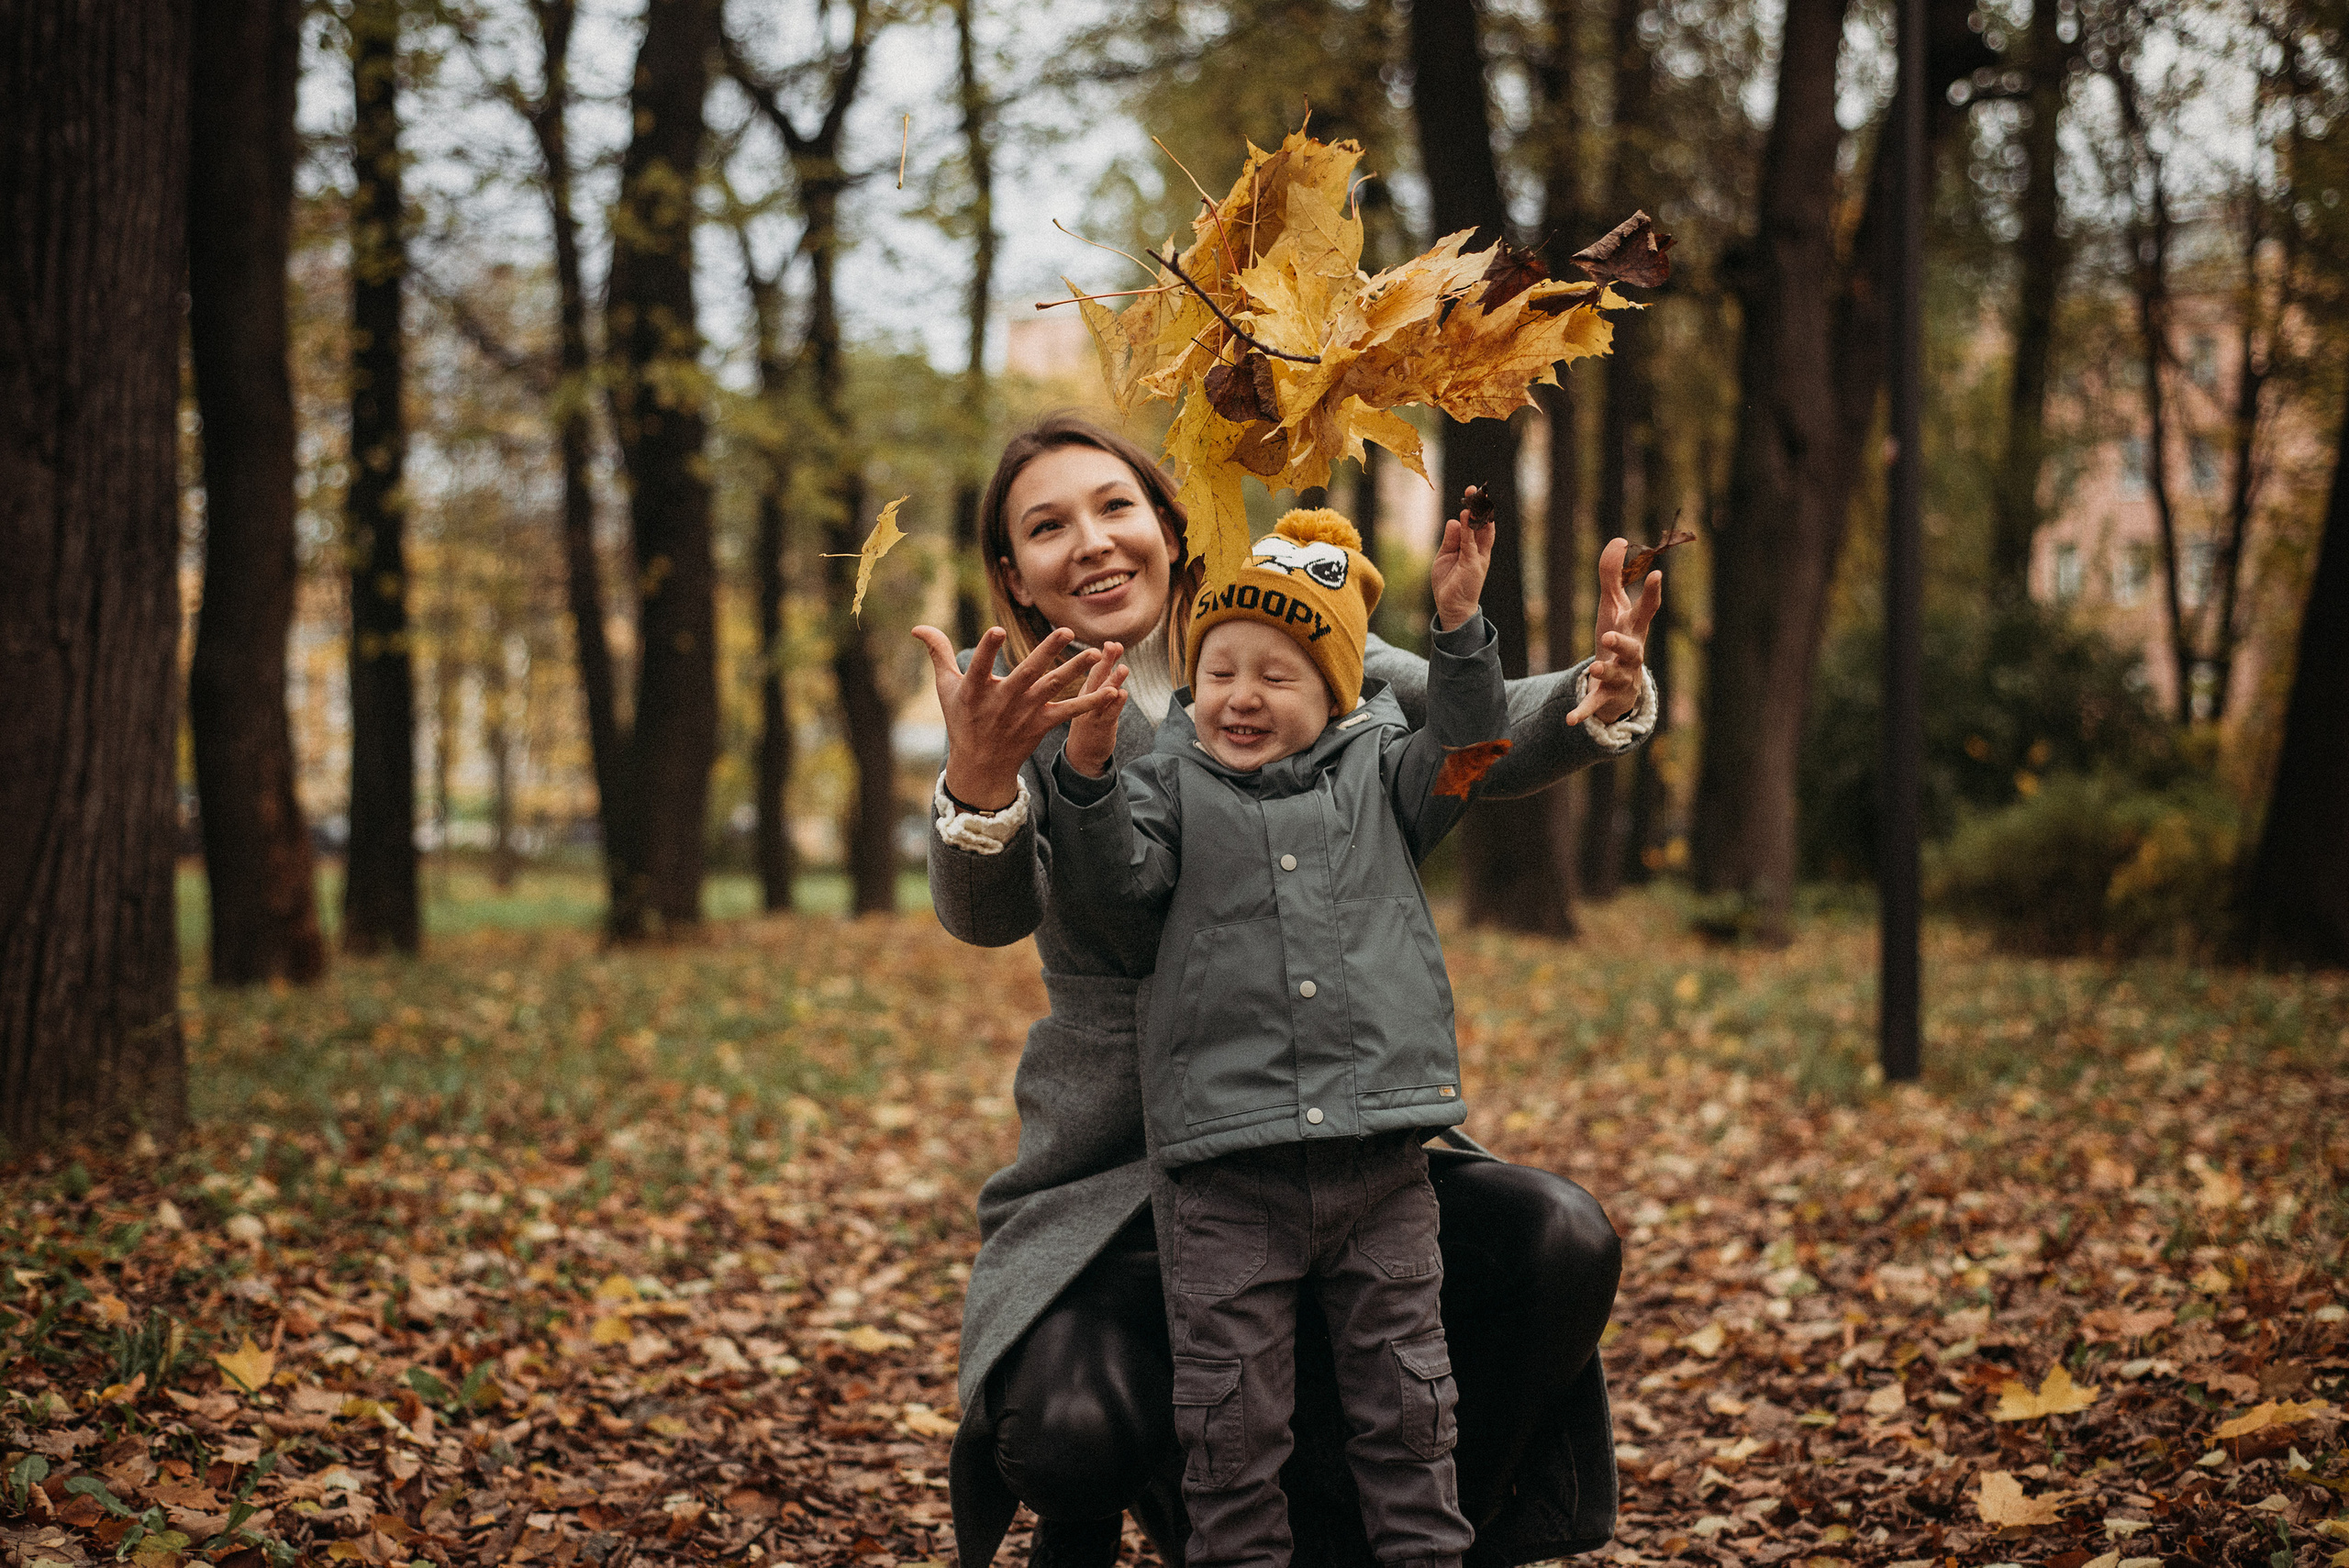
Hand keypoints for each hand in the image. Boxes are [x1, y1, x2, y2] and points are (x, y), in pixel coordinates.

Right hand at [912, 625, 1122, 808]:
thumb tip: (917, 627)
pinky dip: (1091, 702)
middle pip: (1027, 673)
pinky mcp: (1043, 723)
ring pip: (1053, 687)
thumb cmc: (961, 719)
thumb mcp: (946, 688)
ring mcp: (1025, 713)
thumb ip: (938, 653)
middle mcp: (1003, 701)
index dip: (986, 649)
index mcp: (975, 691)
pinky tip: (1112, 690)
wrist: (980, 764)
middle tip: (1065, 630)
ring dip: (1075, 670)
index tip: (996, 630)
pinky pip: (1070, 711)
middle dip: (1046, 652)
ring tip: (1095, 652)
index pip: (980, 667)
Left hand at [1430, 499, 1494, 631]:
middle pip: (1483, 523)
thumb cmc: (1449, 583)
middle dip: (1480, 506)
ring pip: (1481, 530)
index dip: (1474, 508)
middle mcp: (1480, 550)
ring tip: (1472, 496)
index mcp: (1474, 548)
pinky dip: (1467, 528)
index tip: (1470, 493)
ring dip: (1477, 512)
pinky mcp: (1473, 564)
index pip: (1477, 524)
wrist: (1452, 607)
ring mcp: (1478, 557)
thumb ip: (1451, 539)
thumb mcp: (1446, 556)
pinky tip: (1464, 515)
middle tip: (1474, 488)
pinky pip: (1470, 542)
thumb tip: (1453, 520)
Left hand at [1563, 537, 1662, 725]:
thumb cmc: (1619, 637)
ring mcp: (1620, 676)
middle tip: (1610, 634)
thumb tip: (1619, 539)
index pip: (1646, 611)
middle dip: (1623, 641)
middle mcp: (1631, 654)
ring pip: (1615, 674)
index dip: (1652, 593)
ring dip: (1605, 670)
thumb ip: (1613, 575)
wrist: (1622, 684)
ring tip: (1593, 666)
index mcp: (1634, 630)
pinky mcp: (1605, 696)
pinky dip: (1584, 712)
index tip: (1656, 574)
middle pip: (1633, 648)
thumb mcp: (1614, 606)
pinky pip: (1594, 704)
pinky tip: (1571, 721)